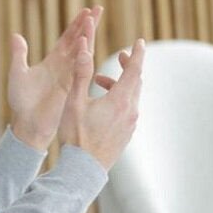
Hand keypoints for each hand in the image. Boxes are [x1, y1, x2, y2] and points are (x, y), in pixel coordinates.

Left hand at [8, 6, 102, 150]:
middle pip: (78, 41)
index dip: (75, 25)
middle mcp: (62, 67)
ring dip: (88, 35)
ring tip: (95, 19)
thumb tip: (16, 35)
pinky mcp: (71, 86)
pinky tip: (87, 42)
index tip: (85, 11)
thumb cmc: (20, 101)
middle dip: (88, 25)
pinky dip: (83, 55)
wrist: (28, 123)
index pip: (66, 39)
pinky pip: (79, 67)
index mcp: (51, 62)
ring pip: (82, 51)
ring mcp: (68, 75)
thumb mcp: (17, 74)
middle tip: (98, 8)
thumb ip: (19, 55)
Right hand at [57, 38, 144, 169]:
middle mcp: (131, 111)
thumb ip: (81, 74)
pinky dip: (119, 100)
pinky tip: (102, 105)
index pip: (134, 69)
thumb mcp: (74, 102)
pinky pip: (128, 110)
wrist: (83, 169)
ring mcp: (130, 124)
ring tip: (98, 83)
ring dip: (118, 85)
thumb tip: (84, 49)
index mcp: (120, 100)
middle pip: (136, 82)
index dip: (136, 54)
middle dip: (128, 67)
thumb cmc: (76, 136)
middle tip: (119, 57)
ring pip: (131, 96)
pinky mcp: (127, 134)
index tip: (138, 42)